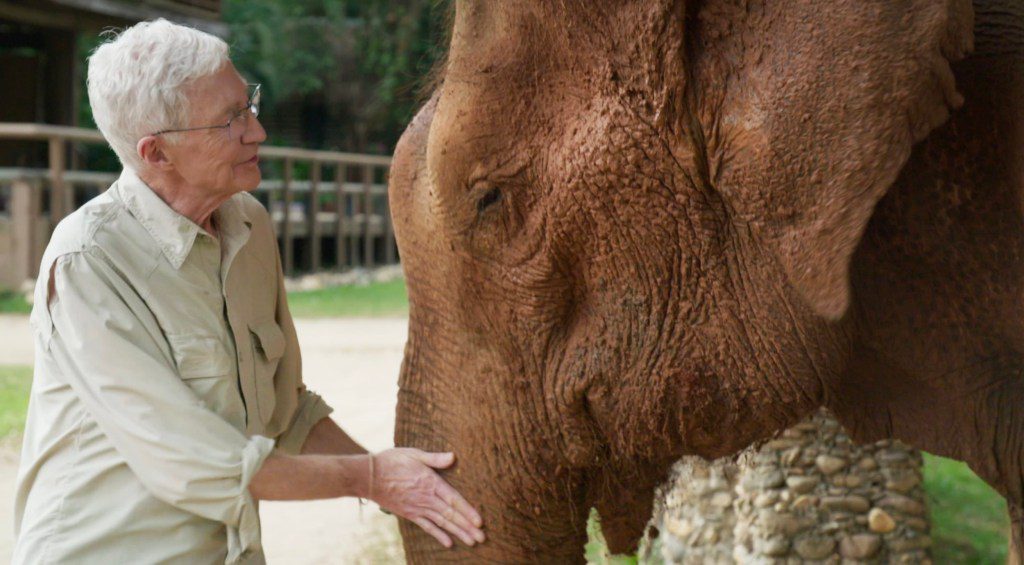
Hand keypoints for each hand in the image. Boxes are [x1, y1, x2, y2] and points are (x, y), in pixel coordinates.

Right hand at [369, 448, 484, 547]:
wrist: (368, 476)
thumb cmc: (392, 461)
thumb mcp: (414, 454)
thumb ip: (435, 458)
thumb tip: (453, 456)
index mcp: (430, 483)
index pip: (454, 500)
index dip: (467, 511)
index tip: (479, 522)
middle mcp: (426, 498)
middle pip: (451, 515)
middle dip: (467, 527)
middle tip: (482, 538)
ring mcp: (418, 508)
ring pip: (442, 523)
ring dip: (458, 533)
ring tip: (472, 542)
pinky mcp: (409, 514)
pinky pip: (426, 527)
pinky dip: (438, 535)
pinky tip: (448, 543)